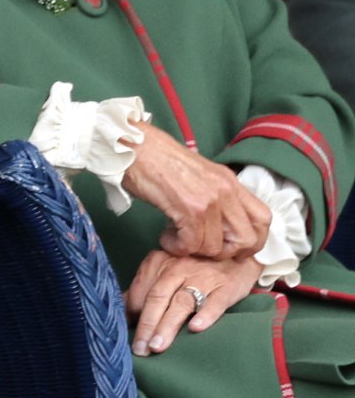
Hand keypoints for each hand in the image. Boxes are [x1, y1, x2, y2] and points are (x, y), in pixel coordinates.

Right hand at [121, 123, 270, 258]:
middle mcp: (225, 190)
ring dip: (193, 250)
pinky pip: (192, 245)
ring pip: (216, 247)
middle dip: (224, 252)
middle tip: (202, 245)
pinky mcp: (188, 208)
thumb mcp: (199, 175)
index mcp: (230, 181)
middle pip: (247, 240)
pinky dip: (177, 248)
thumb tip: (223, 226)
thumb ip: (216, 196)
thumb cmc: (158, 160)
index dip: (252, 241)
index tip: (229, 245)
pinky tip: (166, 236)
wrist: (134, 145)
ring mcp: (209, 199)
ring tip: (176, 237)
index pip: (264, 219)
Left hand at [125, 248, 262, 355]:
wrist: (231, 246)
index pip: (140, 290)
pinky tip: (195, 328)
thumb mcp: (166, 268)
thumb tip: (121, 310)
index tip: (125, 335)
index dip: (131, 313)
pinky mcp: (225, 287)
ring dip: (167, 325)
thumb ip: (144, 287)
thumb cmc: (193, 264)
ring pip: (181, 302)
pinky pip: (215, 302)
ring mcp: (202, 277)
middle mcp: (177, 268)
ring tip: (157, 346)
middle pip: (157, 297)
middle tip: (140, 349)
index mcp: (158, 262)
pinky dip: (205, 315)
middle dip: (146, 325)